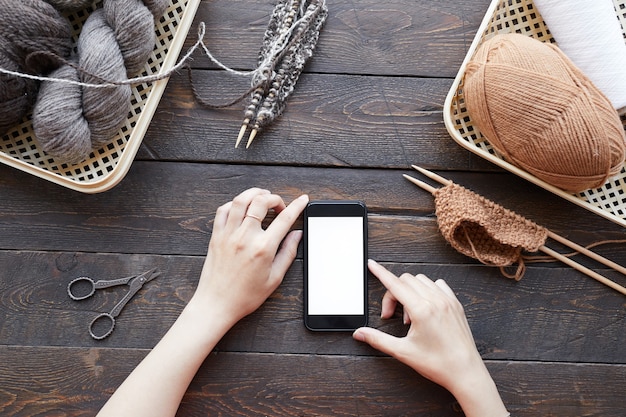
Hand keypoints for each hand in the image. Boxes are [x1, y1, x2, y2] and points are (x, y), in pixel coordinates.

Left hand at [192, 188, 308, 325]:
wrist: (216, 304)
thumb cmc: (245, 296)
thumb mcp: (274, 278)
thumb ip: (288, 252)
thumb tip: (297, 234)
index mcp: (263, 248)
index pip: (285, 218)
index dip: (297, 206)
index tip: (303, 199)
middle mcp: (245, 237)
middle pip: (261, 201)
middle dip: (274, 198)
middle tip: (279, 206)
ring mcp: (228, 234)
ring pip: (240, 200)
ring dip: (254, 193)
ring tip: (262, 198)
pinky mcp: (216, 236)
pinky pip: (223, 210)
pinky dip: (234, 203)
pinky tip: (241, 208)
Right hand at [353, 260, 506, 416]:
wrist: (465, 372)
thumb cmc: (438, 363)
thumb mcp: (403, 352)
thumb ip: (378, 339)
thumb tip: (360, 333)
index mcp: (421, 310)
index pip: (395, 284)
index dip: (380, 273)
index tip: (372, 265)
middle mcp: (435, 301)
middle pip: (406, 280)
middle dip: (393, 293)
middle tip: (391, 315)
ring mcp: (447, 301)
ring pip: (422, 280)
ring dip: (410, 292)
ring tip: (410, 316)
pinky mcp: (456, 304)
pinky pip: (438, 285)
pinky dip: (427, 290)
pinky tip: (425, 306)